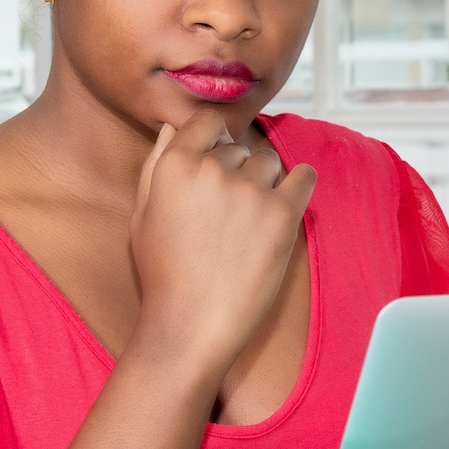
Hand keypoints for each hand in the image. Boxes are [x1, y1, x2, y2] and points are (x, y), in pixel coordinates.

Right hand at [128, 110, 315, 368]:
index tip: (219, 161)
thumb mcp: (143, 214)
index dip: (215, 139)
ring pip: (269, 162)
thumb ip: (156, 164)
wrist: (190, 326)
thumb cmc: (163, 274)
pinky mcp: (283, 214)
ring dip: (265, 181)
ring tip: (251, 219)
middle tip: (229, 211)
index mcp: (175, 164)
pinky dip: (301, 183)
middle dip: (237, 170)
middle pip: (239, 148)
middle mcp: (213, 169)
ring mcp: (250, 191)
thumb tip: (171, 128)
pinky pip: (304, 177)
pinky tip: (291, 197)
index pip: (208, 122)